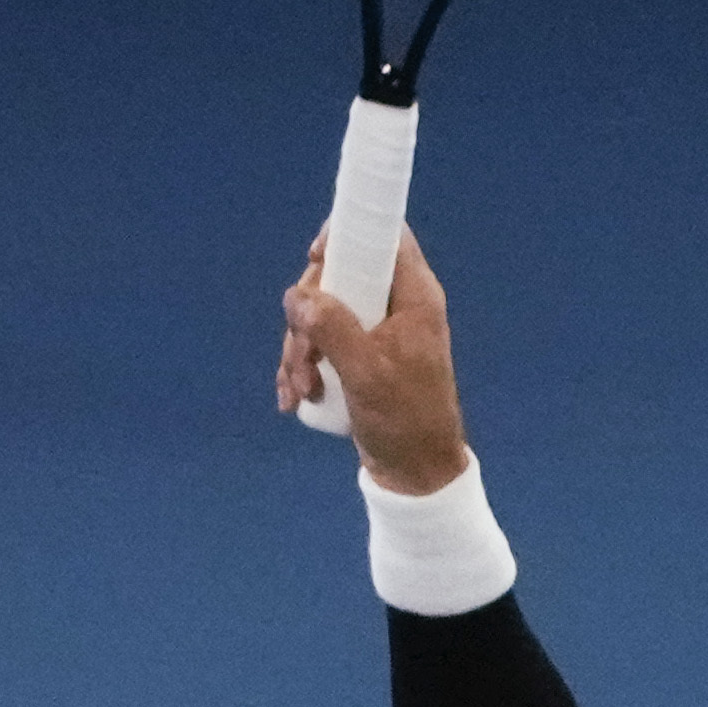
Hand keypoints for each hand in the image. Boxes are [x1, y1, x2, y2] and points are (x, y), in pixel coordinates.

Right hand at [277, 226, 473, 486]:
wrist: (414, 472)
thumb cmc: (405, 420)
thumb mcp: (366, 373)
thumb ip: (332, 328)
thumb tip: (297, 297)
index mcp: (413, 296)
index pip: (384, 234)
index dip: (345, 234)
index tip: (315, 260)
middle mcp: (395, 305)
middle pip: (337, 275)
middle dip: (307, 316)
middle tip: (304, 353)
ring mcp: (375, 331)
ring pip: (320, 313)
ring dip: (299, 350)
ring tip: (302, 389)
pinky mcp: (358, 356)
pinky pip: (319, 343)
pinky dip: (302, 367)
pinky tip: (294, 398)